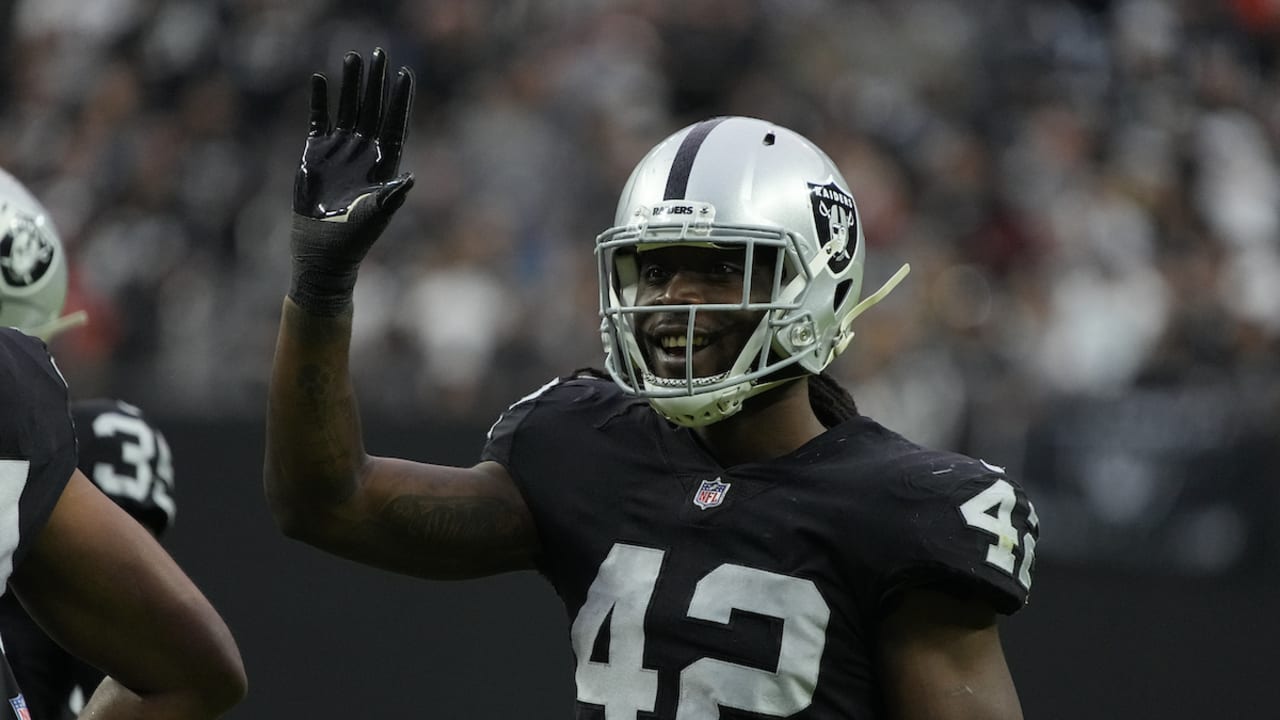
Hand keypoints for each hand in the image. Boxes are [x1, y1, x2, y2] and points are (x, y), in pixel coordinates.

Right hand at [288, 48, 414, 316]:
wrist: (322, 249)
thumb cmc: (353, 237)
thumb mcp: (375, 216)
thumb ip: (391, 197)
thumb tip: (411, 178)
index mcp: (384, 164)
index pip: (395, 124)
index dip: (400, 100)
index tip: (405, 74)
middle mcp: (364, 152)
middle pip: (373, 109)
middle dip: (377, 82)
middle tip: (380, 53)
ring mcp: (340, 151)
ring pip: (348, 109)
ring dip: (351, 85)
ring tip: (353, 58)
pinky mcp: (316, 153)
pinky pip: (318, 120)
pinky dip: (319, 100)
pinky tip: (319, 79)